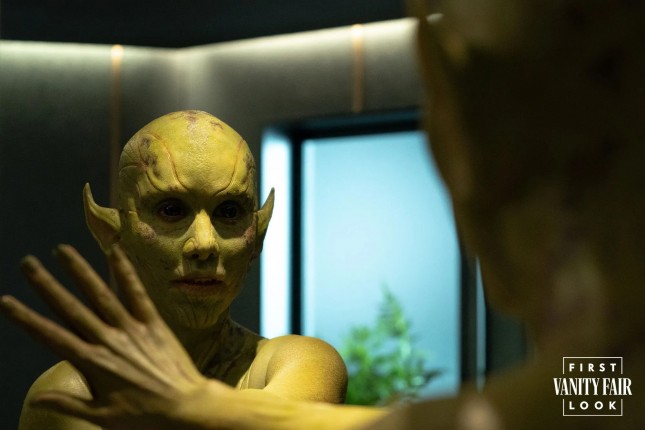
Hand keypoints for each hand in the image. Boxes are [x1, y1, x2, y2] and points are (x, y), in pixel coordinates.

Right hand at [0, 244, 211, 429]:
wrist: (185, 408)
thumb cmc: (144, 418)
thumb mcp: (102, 417)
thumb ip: (68, 404)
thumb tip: (35, 398)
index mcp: (92, 363)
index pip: (51, 336)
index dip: (26, 318)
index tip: (6, 301)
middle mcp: (108, 340)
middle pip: (71, 308)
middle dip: (46, 284)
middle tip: (28, 263)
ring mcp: (132, 329)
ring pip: (101, 295)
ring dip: (80, 271)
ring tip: (62, 250)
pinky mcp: (154, 323)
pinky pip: (138, 294)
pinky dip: (125, 272)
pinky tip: (115, 252)